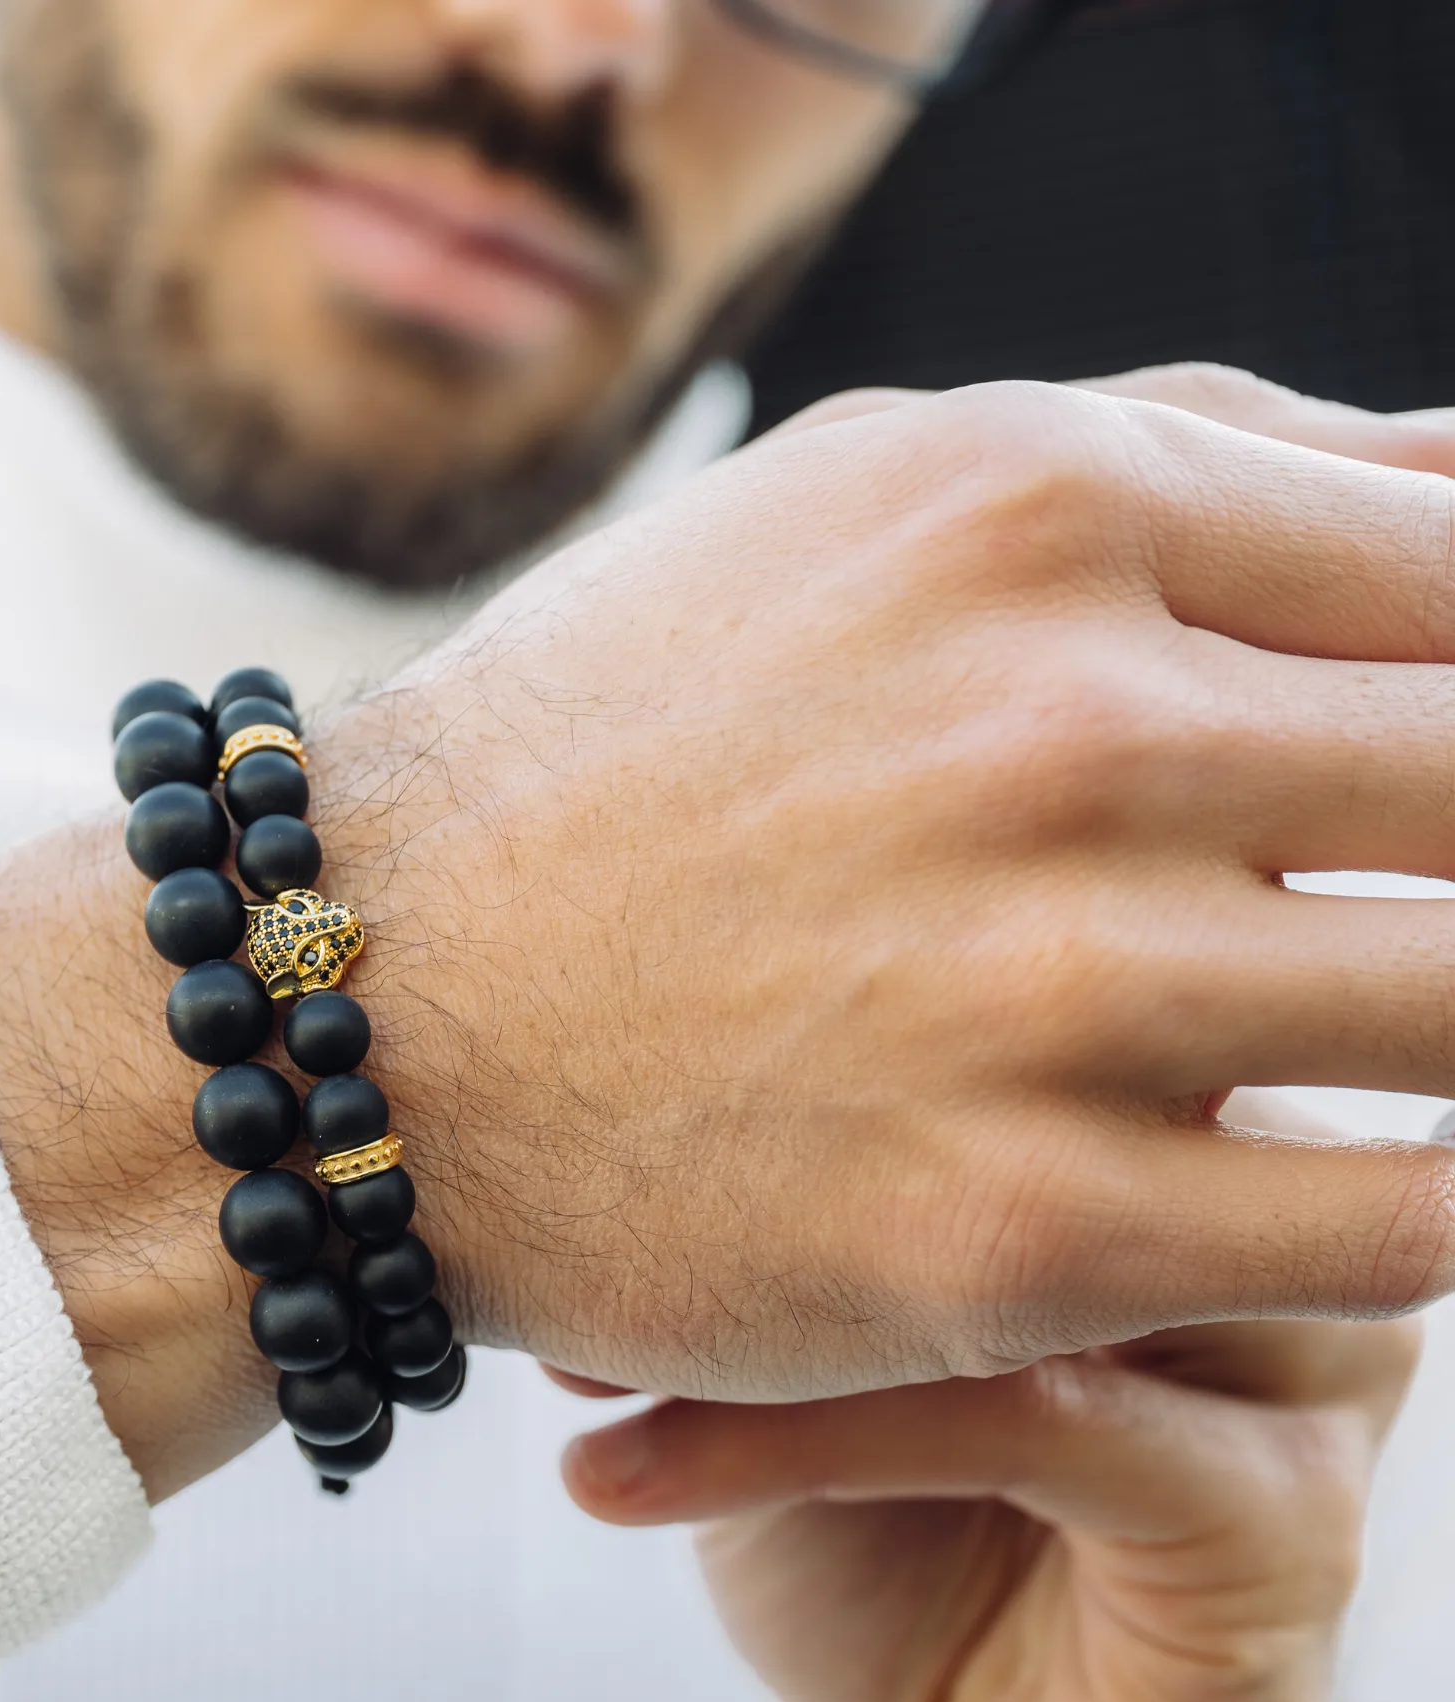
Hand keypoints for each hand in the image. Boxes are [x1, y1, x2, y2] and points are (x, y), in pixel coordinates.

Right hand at [315, 371, 1454, 1398]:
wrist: (366, 1009)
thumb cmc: (608, 751)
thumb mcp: (852, 504)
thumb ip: (1171, 458)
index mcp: (1037, 513)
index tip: (1418, 781)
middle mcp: (1061, 734)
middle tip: (1385, 907)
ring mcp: (1046, 995)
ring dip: (1452, 1026)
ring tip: (1354, 1034)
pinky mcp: (1018, 1232)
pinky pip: (1396, 1228)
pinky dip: (1418, 1202)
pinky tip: (1322, 1174)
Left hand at [562, 1093, 1411, 1701]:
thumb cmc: (885, 1540)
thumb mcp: (781, 1341)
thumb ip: (732, 1203)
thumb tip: (533, 1099)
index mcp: (1181, 1119)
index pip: (1020, 967)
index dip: (774, 1022)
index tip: (553, 1091)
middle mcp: (1273, 1208)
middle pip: (1042, 1081)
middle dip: (760, 1137)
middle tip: (556, 1194)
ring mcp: (1303, 1362)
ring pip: (1029, 1236)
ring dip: (776, 1298)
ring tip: (587, 1358)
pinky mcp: (1280, 1526)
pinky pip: (1036, 1419)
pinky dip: (805, 1436)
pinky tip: (623, 1475)